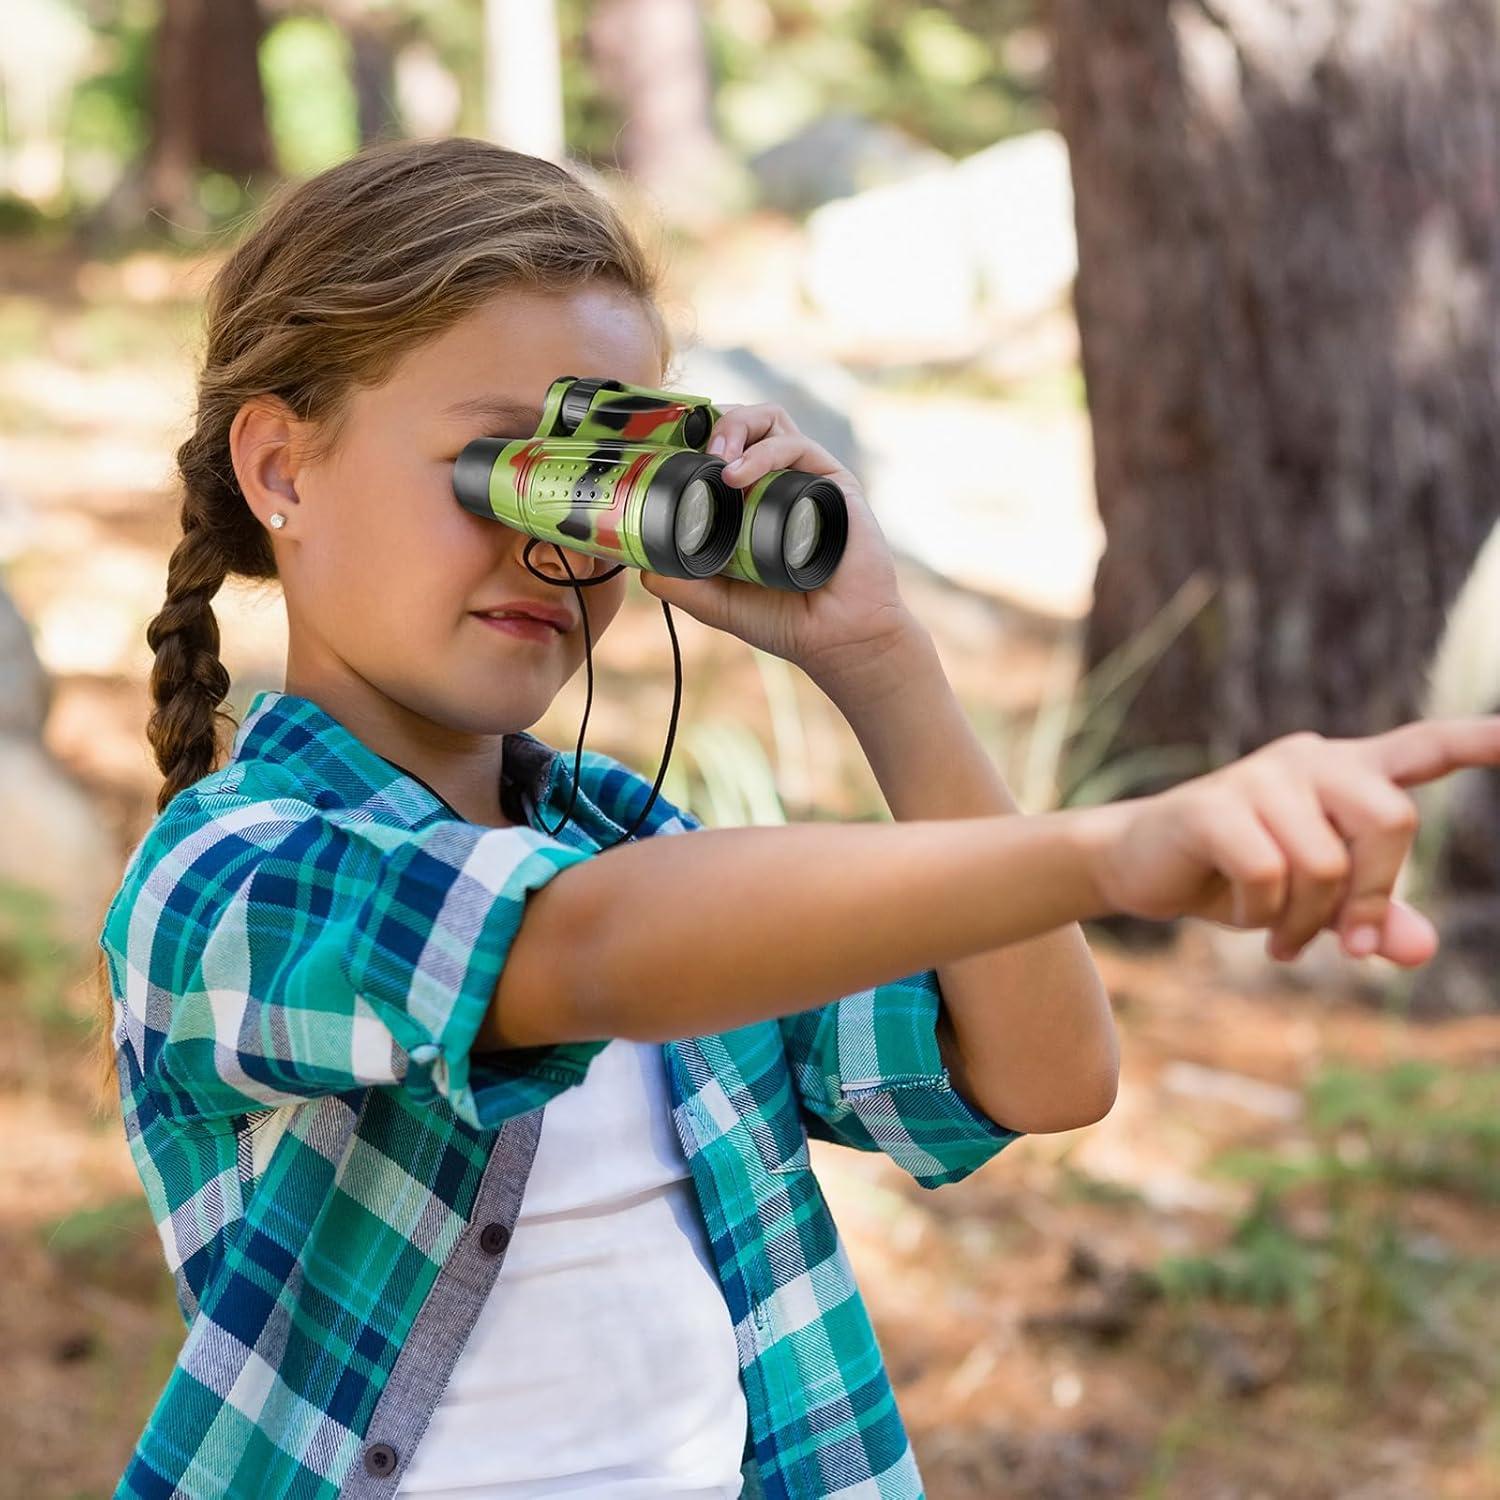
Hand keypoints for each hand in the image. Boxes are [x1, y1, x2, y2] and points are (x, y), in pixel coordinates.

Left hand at [637, 402, 917, 686]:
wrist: (836, 639)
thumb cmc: (785, 619)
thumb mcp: (718, 602)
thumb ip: (683, 585)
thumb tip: (642, 569)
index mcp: (750, 501)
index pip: (720, 447)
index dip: (693, 437)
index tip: (665, 449)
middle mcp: (778, 482)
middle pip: (743, 421)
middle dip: (710, 423)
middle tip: (692, 454)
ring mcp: (806, 479)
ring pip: (769, 420)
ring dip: (735, 427)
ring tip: (715, 460)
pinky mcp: (834, 483)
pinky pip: (796, 447)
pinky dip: (762, 454)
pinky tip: (737, 476)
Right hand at [1079, 718, 1499, 965]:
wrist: (1139, 866)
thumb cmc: (1237, 877)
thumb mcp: (1315, 904)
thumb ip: (1374, 920)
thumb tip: (1418, 950)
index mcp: (1344, 772)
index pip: (1424, 748)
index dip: (1478, 741)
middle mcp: (1310, 759)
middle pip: (1391, 820)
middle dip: (1373, 893)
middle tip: (1344, 941)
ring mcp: (1260, 775)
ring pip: (1325, 864)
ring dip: (1305, 922)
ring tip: (1277, 933)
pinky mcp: (1214, 804)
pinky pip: (1269, 875)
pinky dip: (1259, 914)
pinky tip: (1238, 911)